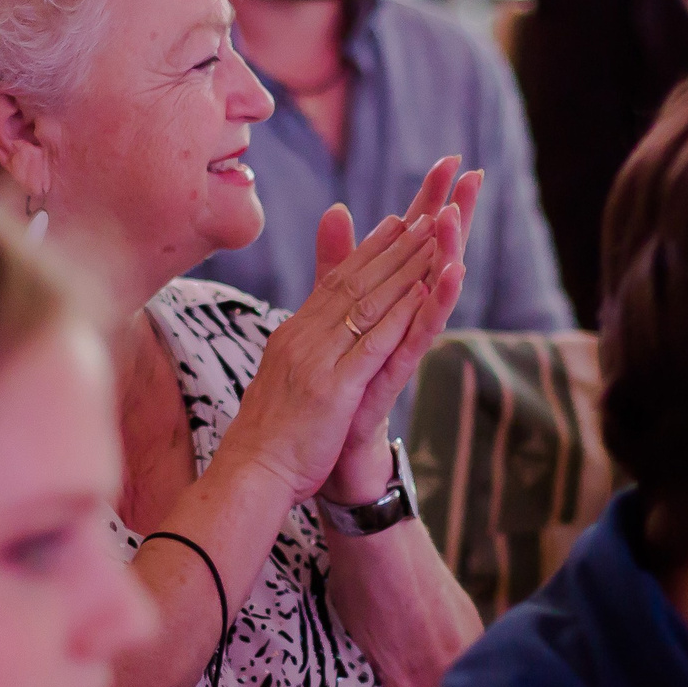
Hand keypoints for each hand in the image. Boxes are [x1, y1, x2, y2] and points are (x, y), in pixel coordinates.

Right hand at [217, 204, 443, 504]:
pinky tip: (424, 292)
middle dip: (395, 245)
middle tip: (429, 213)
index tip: (399, 221)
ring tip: (436, 238)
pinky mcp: (334, 390)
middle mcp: (304, 338)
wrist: (251, 473)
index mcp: (293, 334)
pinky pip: (373, 344)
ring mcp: (318, 361)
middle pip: (355, 280)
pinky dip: (399, 315)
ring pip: (367, 303)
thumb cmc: (270, 432)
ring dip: (405, 267)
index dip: (370, 249)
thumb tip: (310, 317)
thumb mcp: (284, 375)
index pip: (336, 280)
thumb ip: (302, 340)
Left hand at [322, 157, 480, 503]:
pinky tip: (446, 280)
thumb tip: (338, 209)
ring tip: (456, 218)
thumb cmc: (341, 383)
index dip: (431, 200)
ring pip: (431, 294)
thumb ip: (339, 261)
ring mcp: (402, 346)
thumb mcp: (337, 311)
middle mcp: (404, 319)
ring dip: (446, 255)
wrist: (331, 448)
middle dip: (454, 217)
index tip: (450, 159)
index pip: (415, 241)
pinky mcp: (394, 375)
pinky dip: (432, 309)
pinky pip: (418, 337)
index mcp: (390, 301)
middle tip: (474, 175)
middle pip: (435, 258)